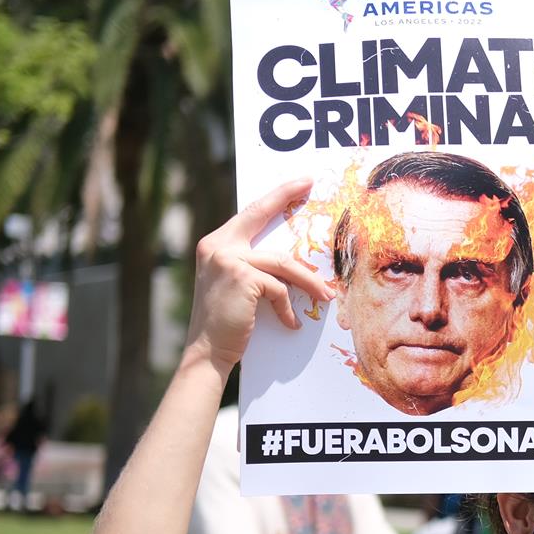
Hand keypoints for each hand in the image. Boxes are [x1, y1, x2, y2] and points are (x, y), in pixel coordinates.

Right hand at [186, 179, 335, 370]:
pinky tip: (291, 323)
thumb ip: (254, 266)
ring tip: (325, 296)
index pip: (249, 213)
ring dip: (308, 281)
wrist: (208, 351)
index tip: (299, 181)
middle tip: (310, 185)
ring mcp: (228, 260)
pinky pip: (280, 289)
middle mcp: (218, 246)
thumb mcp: (238, 286)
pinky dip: (288, 308)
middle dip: (286, 196)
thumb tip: (291, 262)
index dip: (275, 195)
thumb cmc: (228, 323)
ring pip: (283, 262)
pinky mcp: (243, 278)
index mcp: (216, 244)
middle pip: (261, 215)